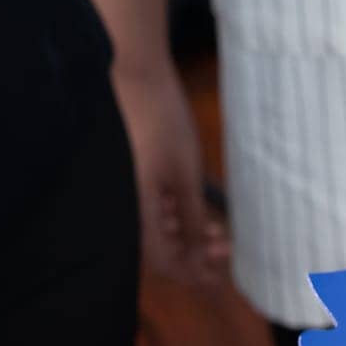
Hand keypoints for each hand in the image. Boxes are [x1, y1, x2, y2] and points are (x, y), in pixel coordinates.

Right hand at [112, 62, 217, 283]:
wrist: (131, 71)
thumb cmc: (160, 120)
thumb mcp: (185, 175)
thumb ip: (191, 218)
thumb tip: (199, 252)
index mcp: (134, 212)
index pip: (164, 263)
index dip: (194, 274)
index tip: (221, 274)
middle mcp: (120, 209)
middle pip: (157, 251)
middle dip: (194, 253)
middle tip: (226, 247)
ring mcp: (118, 193)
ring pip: (152, 231)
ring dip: (185, 235)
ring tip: (216, 228)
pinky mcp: (121, 178)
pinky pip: (143, 210)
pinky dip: (169, 215)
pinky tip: (191, 209)